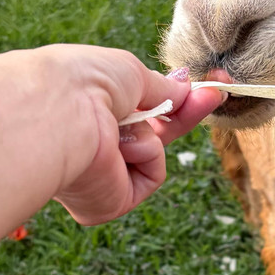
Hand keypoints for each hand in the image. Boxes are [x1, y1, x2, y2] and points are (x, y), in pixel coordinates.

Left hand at [37, 45, 223, 224]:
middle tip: (216, 93)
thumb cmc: (83, 81)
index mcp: (83, 111)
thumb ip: (160, 86)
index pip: (135, 109)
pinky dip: (145, 155)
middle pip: (150, 134)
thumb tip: (184, 88)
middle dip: (182, 114)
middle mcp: (87, 145)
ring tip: (118, 124)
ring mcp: (97, 176)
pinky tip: (116, 148)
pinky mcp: (107, 202)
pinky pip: (150, 173)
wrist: (58, 111)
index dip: (169, 99)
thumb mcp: (129, 72)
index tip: (202, 88)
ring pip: (152, 150)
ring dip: (151, 132)